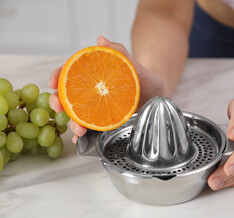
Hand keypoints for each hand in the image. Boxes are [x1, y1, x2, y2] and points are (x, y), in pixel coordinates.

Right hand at [49, 36, 165, 142]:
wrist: (159, 99)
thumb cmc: (147, 80)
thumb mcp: (137, 67)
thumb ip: (121, 53)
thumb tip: (101, 39)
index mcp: (95, 76)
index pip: (70, 72)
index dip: (58, 75)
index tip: (53, 82)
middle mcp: (92, 93)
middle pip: (67, 96)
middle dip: (58, 101)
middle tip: (60, 107)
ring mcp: (97, 109)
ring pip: (77, 115)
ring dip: (72, 123)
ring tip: (79, 129)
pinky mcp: (105, 124)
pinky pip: (90, 130)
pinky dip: (82, 137)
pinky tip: (80, 141)